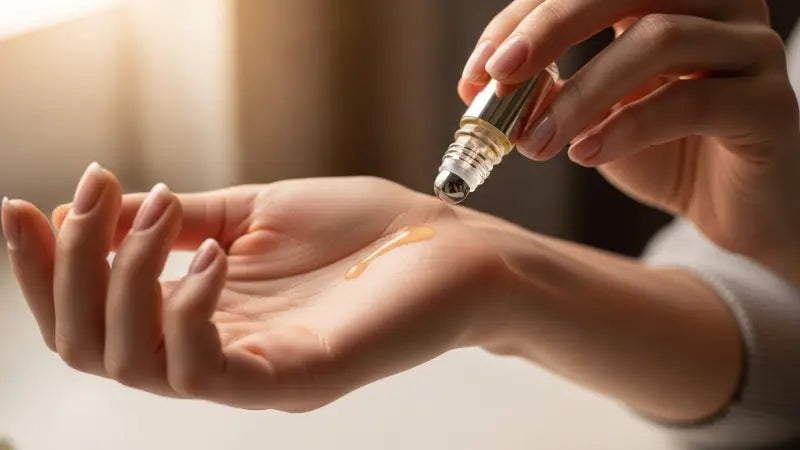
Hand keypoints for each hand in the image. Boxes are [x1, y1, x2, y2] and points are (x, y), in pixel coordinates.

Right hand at [1, 165, 505, 410]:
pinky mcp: (296, 380)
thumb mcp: (251, 211)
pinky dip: (186, 308)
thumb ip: (176, 222)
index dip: (44, 265)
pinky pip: (205, 373)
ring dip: (121, 278)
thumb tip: (93, 210)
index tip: (25, 202)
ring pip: (132, 363)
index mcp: (200, 313)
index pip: (91, 315)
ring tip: (161, 215)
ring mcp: (253, 373)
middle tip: (88, 199)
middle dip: (65, 269)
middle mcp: (215, 352)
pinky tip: (211, 255)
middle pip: (90, 346)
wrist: (446, 243)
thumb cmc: (359, 227)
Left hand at [459, 0, 799, 281]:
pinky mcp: (770, 103)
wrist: (732, 208)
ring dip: (581, 93)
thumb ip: (547, 90)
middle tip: (500, 76)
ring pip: (658, 40)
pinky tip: (586, 154)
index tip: (481, 69)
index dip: (526, 17)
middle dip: (550, 28)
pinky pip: (691, 100)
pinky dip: (628, 127)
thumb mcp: (592, 115)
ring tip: (535, 142)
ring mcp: (749, 48)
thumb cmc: (661, 151)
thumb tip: (477, 81)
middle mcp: (717, 4)